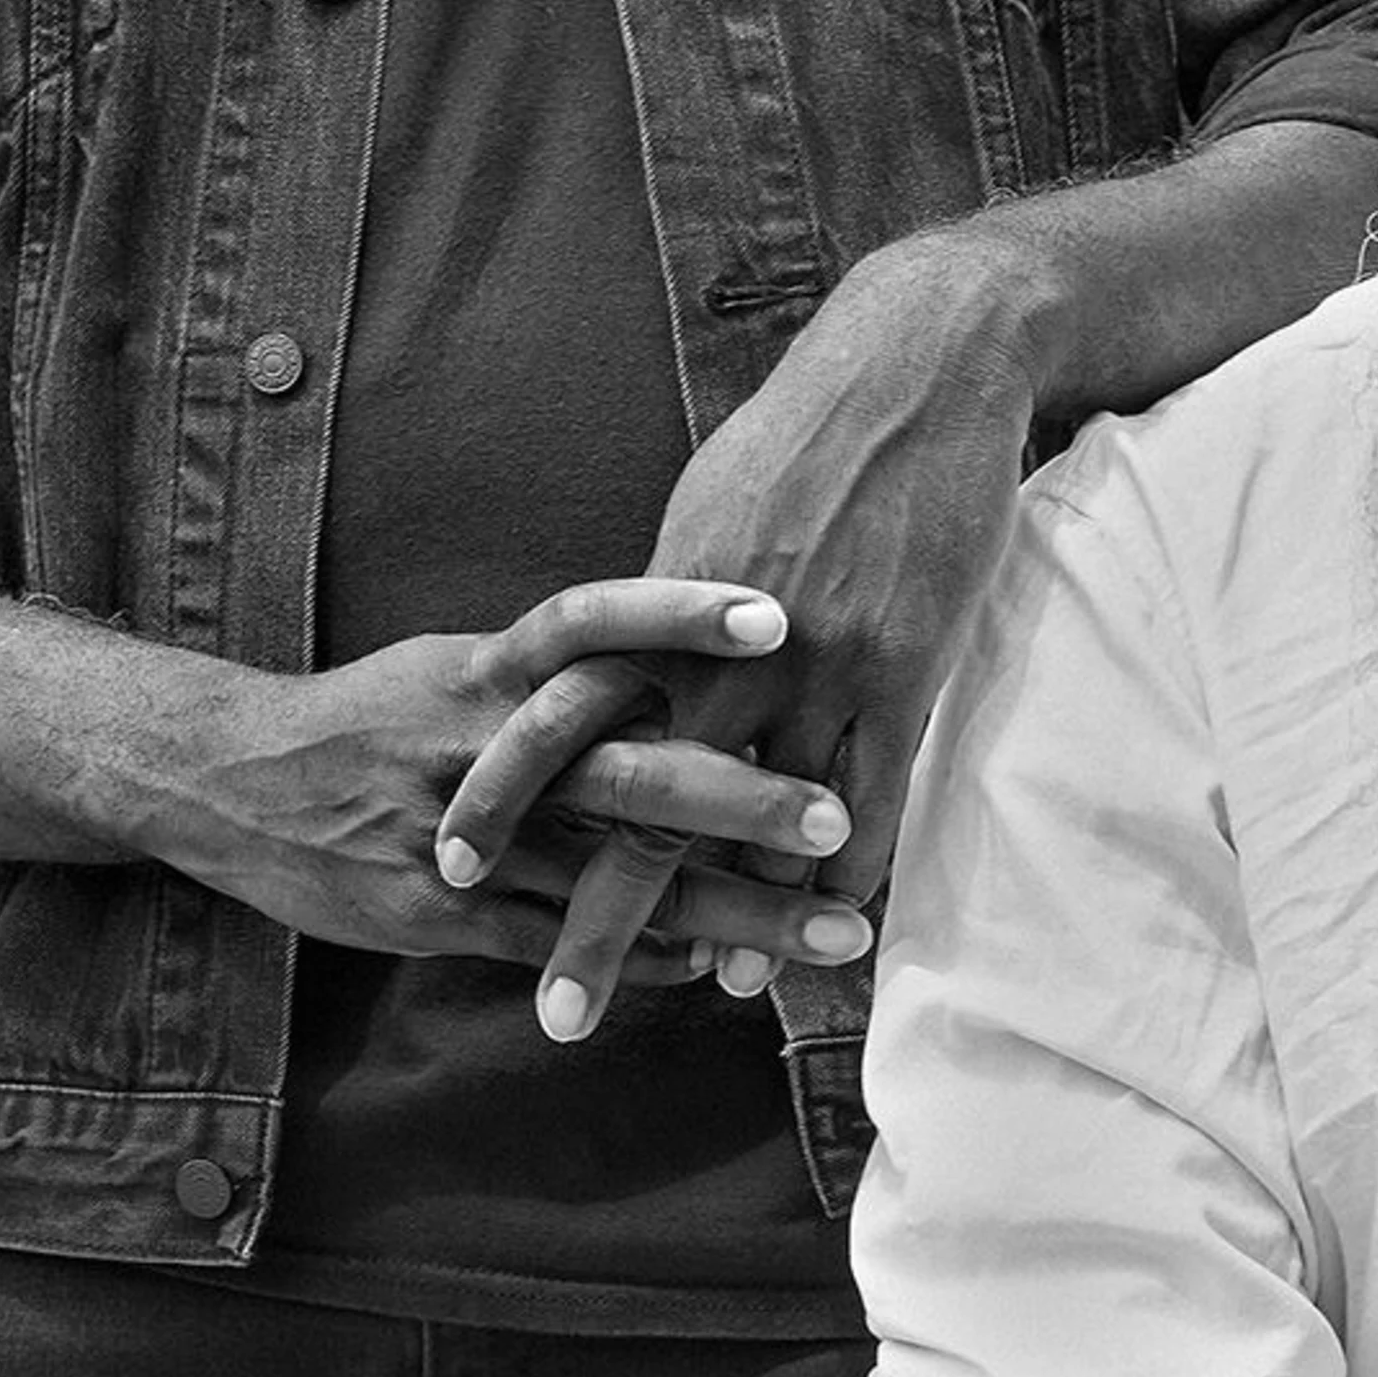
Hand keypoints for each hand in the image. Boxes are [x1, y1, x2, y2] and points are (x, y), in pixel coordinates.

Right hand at [161, 576, 876, 990]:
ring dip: (729, 910)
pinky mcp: (440, 914)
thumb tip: (686, 652)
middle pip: (631, 771)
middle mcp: (490, 746)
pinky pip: (559, 940)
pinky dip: (641, 955)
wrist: (234, 780)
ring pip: (617, 880)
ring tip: (828, 931)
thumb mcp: (468, 658)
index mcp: (497, 667)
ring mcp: (469, 838)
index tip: (777, 618)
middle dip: (741, 802)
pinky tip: (717, 967)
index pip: (598, 623)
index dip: (681, 614)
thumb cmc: (383, 709)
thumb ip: (570, 663)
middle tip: (840, 815)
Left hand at [439, 220, 1044, 1035]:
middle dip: (600, 916)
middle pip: (644, 808)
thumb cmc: (807, 426)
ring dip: (745, 919)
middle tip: (558, 1012)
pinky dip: (848, 872)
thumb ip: (661, 596)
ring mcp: (817, 664)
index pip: (562, 727)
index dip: (510, 805)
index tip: (460, 874)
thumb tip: (621, 649)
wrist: (917, 363)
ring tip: (719, 988)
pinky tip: (837, 922)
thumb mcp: (705, 504)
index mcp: (658, 604)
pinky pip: (870, 798)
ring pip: (763, 826)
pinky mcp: (904, 664)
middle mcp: (722, 651)